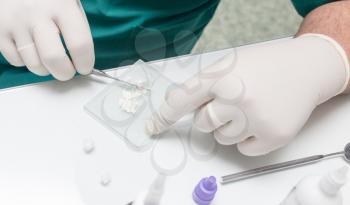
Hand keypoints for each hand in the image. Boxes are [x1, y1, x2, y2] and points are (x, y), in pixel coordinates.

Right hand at [0, 0, 93, 80]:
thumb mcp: (68, 0)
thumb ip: (76, 24)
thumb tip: (82, 56)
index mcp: (61, 5)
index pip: (79, 44)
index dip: (85, 62)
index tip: (85, 67)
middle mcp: (37, 14)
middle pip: (54, 59)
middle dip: (65, 73)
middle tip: (67, 72)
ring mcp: (15, 23)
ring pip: (34, 64)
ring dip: (46, 69)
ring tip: (49, 59)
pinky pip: (16, 61)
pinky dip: (26, 62)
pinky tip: (32, 51)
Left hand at [146, 34, 348, 155]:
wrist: (306, 69)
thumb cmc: (264, 65)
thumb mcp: (230, 63)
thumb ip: (204, 83)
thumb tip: (175, 103)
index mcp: (221, 76)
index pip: (180, 101)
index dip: (163, 117)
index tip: (152, 128)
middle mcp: (236, 97)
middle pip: (202, 124)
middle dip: (210, 116)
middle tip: (231, 102)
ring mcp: (255, 118)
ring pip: (221, 138)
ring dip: (229, 128)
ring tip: (249, 109)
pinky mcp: (272, 136)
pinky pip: (243, 149)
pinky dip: (247, 139)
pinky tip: (260, 120)